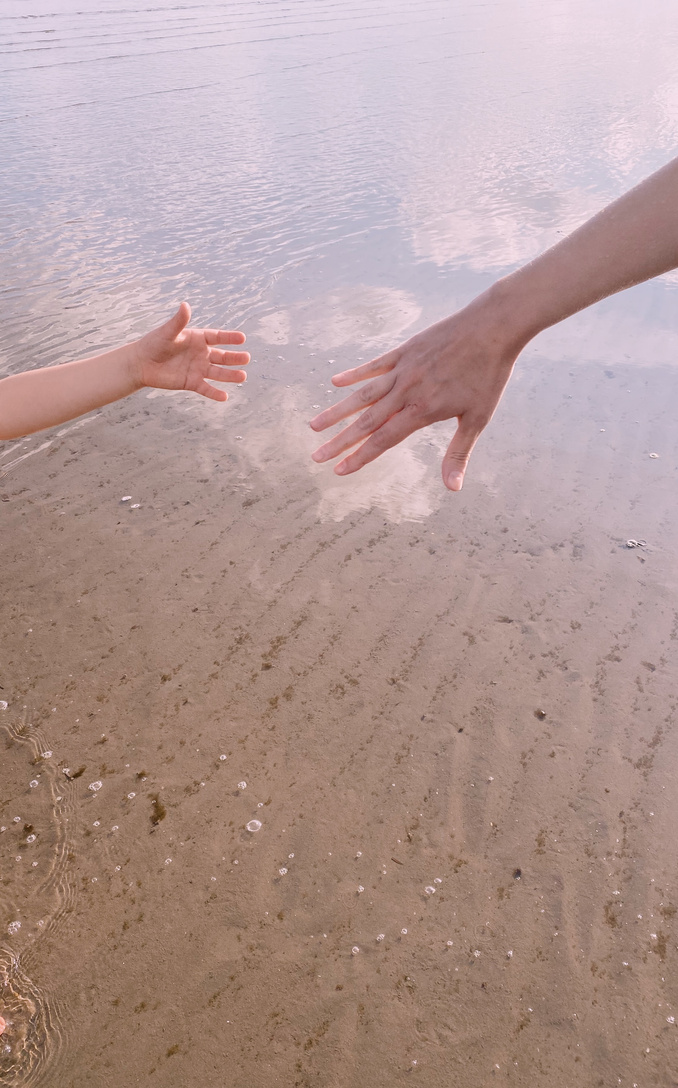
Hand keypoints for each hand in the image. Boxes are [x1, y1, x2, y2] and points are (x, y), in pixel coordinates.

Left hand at [134, 302, 249, 401]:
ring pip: (217, 373)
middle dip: (234, 358)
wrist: (141, 364)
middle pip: (222, 356)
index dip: (229, 338)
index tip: (242, 338)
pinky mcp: (191, 382)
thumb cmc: (154, 344)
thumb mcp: (168, 332)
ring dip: (230, 375)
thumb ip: (178, 321)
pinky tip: (225, 396)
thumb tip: (185, 305)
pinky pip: (206, 388)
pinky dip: (214, 393)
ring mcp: (197, 369)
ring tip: (243, 376)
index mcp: (198, 339)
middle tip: (247, 358)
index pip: (217, 337)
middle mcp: (201, 354)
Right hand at [310, 290, 522, 490]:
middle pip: (365, 421)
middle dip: (339, 441)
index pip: (383, 440)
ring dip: (337, 411)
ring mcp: (402, 369)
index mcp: (422, 410)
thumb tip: (453, 488)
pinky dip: (354, 374)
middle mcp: (406, 391)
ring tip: (314, 425)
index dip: (359, 457)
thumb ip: (458, 453)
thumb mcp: (478, 418)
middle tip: (315, 456)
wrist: (492, 328)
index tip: (338, 471)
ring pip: (362, 394)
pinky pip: (374, 365)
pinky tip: (336, 382)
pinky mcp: (404, 351)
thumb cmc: (489, 375)